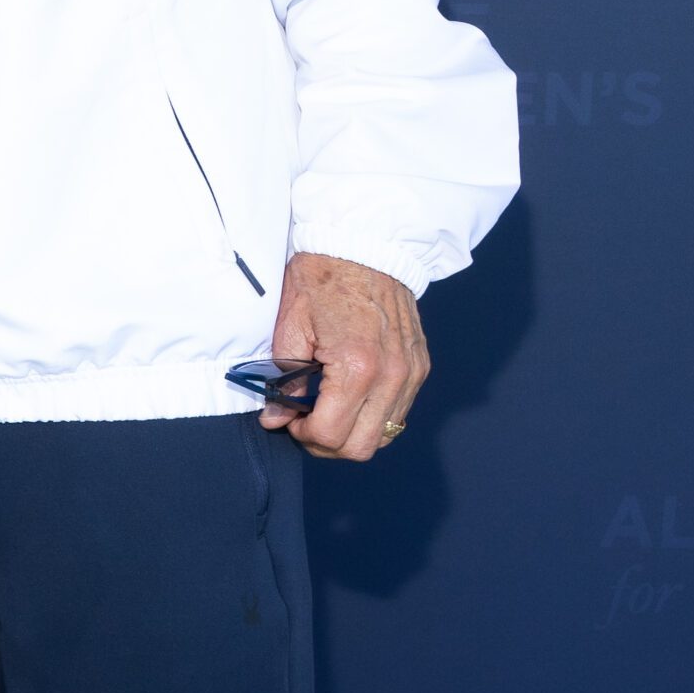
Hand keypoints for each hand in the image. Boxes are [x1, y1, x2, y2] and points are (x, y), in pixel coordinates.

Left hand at [263, 251, 428, 459]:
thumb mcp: (289, 325)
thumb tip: (275, 416)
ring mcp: (410, 373)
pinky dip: (373, 416)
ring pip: (385, 435)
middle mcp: (392, 375)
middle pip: (362, 447)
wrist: (364, 246)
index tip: (288, 419)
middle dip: (327, 444)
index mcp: (357, 365)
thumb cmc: (322, 279)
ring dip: (352, 434)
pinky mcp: (419, 367)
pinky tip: (349, 397)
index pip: (331, 433)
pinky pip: (399, 413)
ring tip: (326, 410)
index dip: (303, 435)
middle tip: (304, 423)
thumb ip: (282, 379)